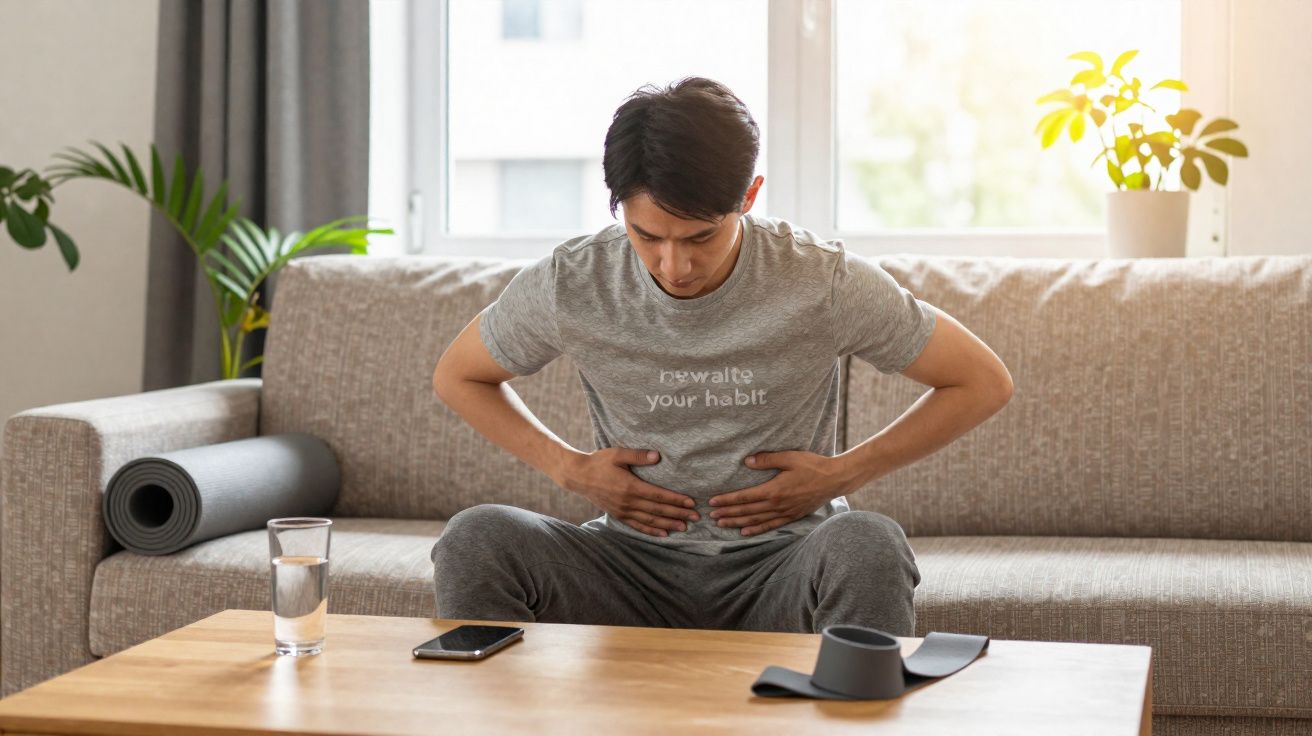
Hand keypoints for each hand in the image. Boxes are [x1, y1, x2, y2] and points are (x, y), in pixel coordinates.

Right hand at [553, 447, 698, 536]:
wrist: (578, 476)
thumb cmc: (599, 462)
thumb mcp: (618, 454)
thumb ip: (638, 455)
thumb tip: (657, 456)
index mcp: (630, 486)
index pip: (659, 496)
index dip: (676, 500)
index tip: (691, 503)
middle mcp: (628, 502)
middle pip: (658, 511)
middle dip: (678, 514)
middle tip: (696, 518)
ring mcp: (623, 510)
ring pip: (650, 521)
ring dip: (668, 524)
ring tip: (684, 527)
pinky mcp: (618, 515)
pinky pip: (637, 526)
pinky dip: (651, 531)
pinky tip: (663, 534)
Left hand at [707, 451, 859, 536]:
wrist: (835, 479)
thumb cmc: (812, 465)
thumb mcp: (789, 457)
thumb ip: (767, 460)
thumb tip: (747, 461)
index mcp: (774, 490)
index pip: (744, 497)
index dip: (727, 500)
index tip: (712, 502)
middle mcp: (777, 504)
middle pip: (746, 511)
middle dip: (727, 513)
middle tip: (710, 516)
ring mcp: (785, 513)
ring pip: (756, 521)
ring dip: (737, 523)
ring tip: (721, 524)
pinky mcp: (792, 516)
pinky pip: (770, 526)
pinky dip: (756, 530)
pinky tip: (745, 532)